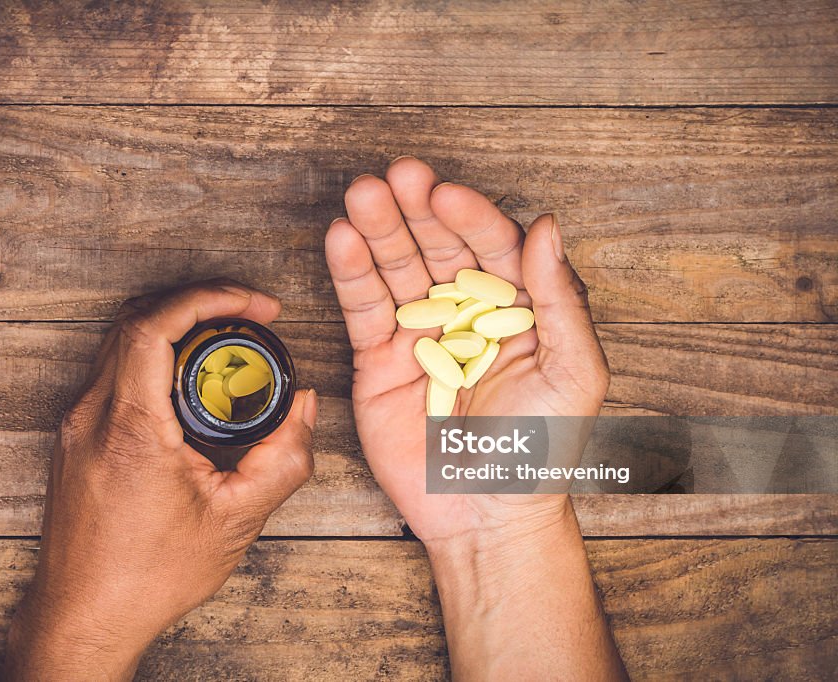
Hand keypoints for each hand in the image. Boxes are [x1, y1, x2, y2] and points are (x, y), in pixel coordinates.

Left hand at [5, 280, 316, 680]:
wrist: (84, 617)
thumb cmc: (149, 577)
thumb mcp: (236, 520)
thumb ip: (283, 458)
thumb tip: (304, 407)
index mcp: (131, 429)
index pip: (154, 326)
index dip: (208, 298)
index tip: (254, 305)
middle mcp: (92, 416)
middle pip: (136, 319)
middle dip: (198, 303)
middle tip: (248, 315)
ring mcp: (75, 425)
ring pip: (120, 341)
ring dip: (174, 327)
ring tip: (226, 342)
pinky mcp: (73, 437)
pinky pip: (112, 371)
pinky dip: (153, 355)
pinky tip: (190, 380)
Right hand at [325, 157, 609, 546]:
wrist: (487, 516)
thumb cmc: (541, 451)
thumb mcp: (574, 374)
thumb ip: (562, 300)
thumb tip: (548, 225)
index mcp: (516, 309)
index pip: (492, 248)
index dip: (470, 218)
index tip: (446, 193)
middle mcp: (465, 312)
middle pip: (438, 248)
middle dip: (417, 211)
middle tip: (397, 176)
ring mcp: (419, 334)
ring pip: (397, 269)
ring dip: (379, 230)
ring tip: (362, 193)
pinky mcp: (377, 361)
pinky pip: (364, 310)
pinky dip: (352, 274)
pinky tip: (342, 239)